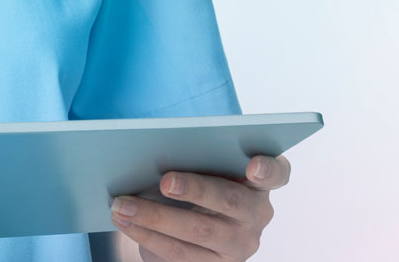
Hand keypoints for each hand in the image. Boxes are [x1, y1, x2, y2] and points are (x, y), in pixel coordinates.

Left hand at [109, 154, 290, 260]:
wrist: (186, 225)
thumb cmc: (195, 182)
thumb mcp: (201, 168)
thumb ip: (194, 157)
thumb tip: (151, 149)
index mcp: (258, 182)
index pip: (277, 173)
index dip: (268, 168)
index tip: (252, 164)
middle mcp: (255, 214)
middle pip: (230, 201)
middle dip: (196, 190)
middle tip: (165, 181)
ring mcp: (238, 244)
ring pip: (198, 231)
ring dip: (155, 217)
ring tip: (122, 205)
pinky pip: (178, 252)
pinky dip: (146, 235)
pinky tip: (123, 221)